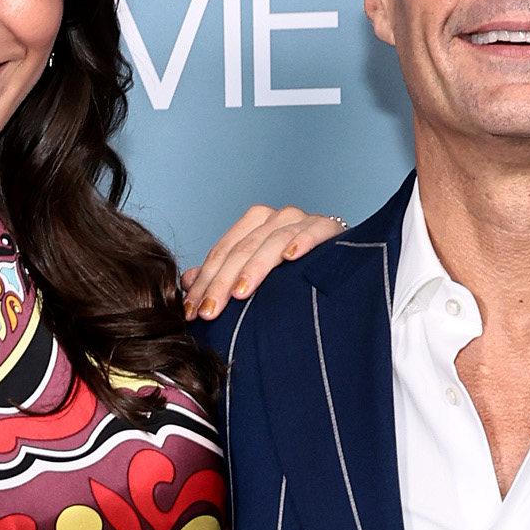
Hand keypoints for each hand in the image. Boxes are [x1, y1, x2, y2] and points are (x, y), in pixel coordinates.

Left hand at [182, 204, 345, 318]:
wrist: (341, 264)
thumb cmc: (294, 274)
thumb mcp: (253, 276)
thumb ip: (221, 275)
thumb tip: (187, 281)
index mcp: (254, 224)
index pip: (222, 252)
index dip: (204, 282)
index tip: (191, 312)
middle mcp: (276, 218)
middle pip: (242, 249)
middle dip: (222, 283)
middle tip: (209, 312)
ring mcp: (303, 220)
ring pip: (271, 242)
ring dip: (255, 268)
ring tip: (241, 292)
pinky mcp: (330, 227)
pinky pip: (314, 232)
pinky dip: (302, 242)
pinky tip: (290, 257)